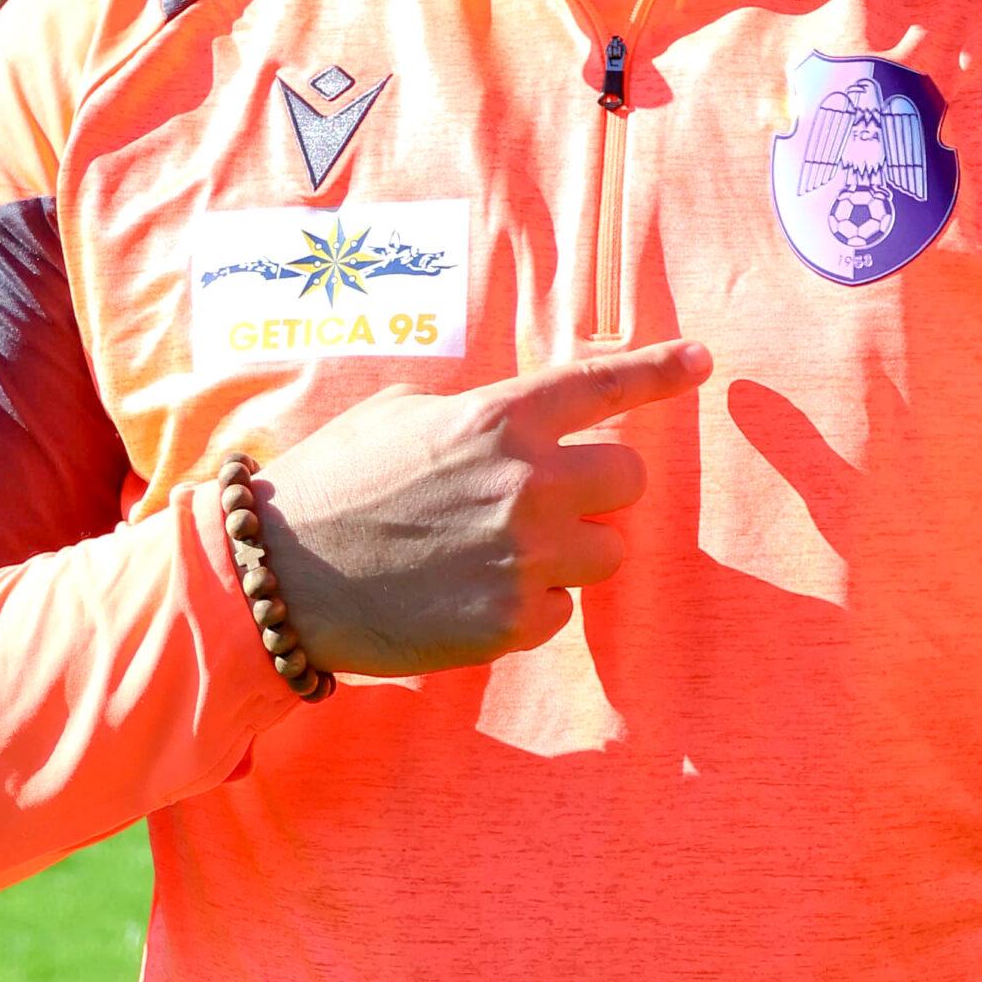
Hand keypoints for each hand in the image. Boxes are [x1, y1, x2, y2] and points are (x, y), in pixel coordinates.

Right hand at [248, 340, 710, 676]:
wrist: (279, 578)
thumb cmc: (335, 484)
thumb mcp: (405, 415)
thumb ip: (479, 415)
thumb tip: (524, 425)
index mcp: (500, 417)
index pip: (602, 384)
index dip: (661, 370)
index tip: (702, 360)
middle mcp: (526, 480)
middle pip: (627, 480)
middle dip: (597, 490)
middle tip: (545, 501)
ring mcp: (525, 554)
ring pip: (608, 551)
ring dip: (571, 552)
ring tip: (499, 554)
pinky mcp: (512, 621)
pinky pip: (563, 610)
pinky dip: (533, 605)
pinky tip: (473, 595)